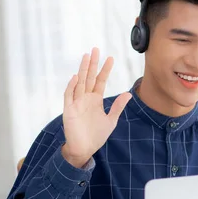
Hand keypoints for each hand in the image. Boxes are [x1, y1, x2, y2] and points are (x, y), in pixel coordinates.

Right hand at [61, 47, 131, 167]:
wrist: (84, 149)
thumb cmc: (96, 135)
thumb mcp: (111, 120)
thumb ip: (118, 106)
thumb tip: (128, 93)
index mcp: (95, 100)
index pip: (100, 81)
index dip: (105, 70)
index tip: (111, 58)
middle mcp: (86, 98)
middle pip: (89, 77)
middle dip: (92, 64)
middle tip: (96, 49)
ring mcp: (76, 103)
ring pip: (79, 82)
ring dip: (82, 70)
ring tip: (86, 56)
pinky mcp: (69, 110)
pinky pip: (69, 96)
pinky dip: (72, 87)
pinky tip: (76, 77)